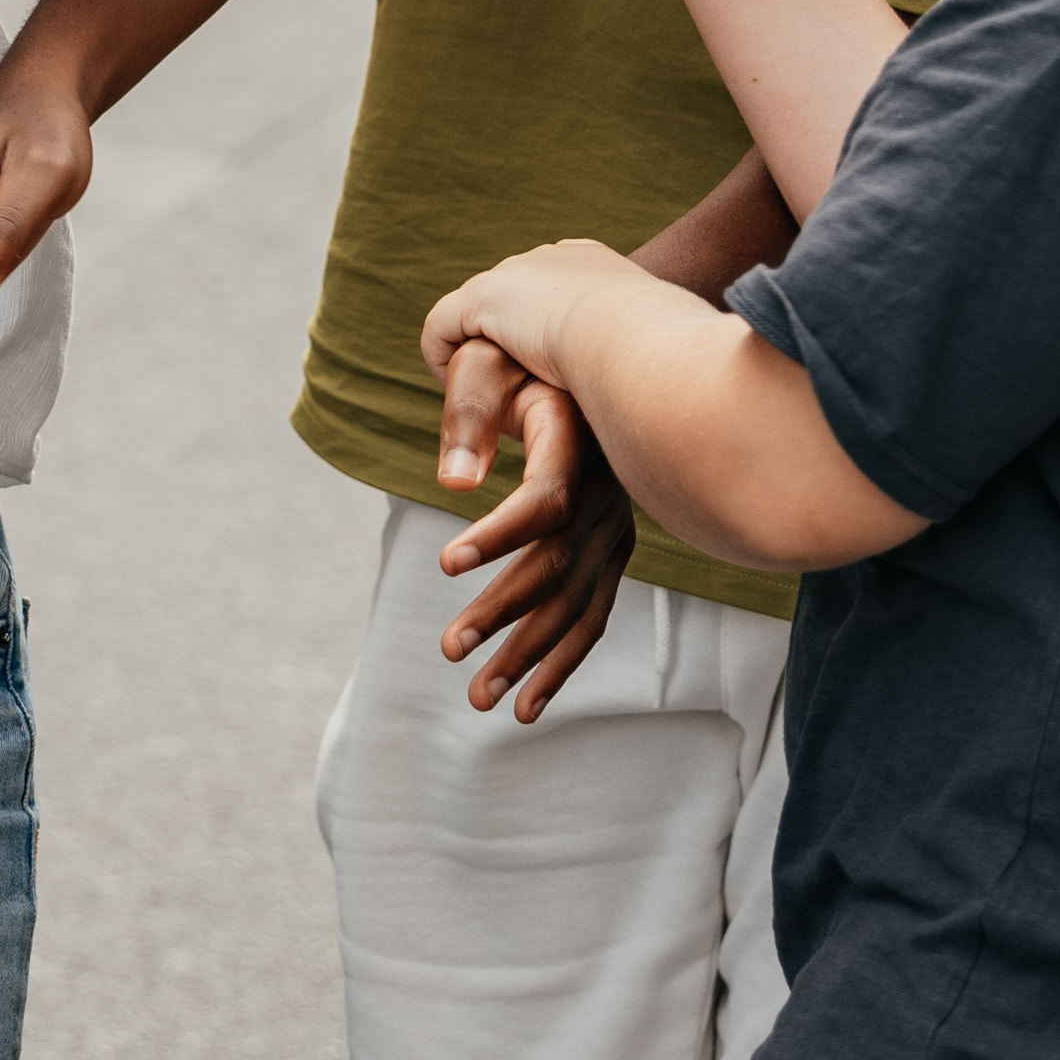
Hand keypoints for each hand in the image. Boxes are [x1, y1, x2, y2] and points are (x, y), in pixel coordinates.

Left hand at [421, 234, 657, 403]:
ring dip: (478, 354)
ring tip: (484, 396)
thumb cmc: (659, 351)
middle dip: (508, 338)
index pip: (558, 288)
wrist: (633, 335)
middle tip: (513, 387)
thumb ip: (646, 355)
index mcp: (594, 263)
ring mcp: (514, 274)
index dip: (549, 326)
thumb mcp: (659, 347)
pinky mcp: (481, 299)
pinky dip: (441, 357)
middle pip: (512, 299)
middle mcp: (552, 258)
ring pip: (476, 316)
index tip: (553, 364)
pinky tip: (457, 392)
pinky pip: (442, 328)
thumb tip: (655, 381)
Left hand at [432, 336, 639, 722]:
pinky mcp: (612, 553)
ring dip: (532, 657)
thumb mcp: (489, 362)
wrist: (589, 354)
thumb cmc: (523, 356)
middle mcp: (608, 496)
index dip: (498, 533)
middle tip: (448, 648)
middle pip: (560, 566)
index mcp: (579, 445)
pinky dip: (561, 662)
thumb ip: (468, 413)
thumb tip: (452, 482)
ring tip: (481, 700)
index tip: (443, 561)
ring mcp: (616, 530)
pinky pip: (591, 617)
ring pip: (579, 606)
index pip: (545, 500)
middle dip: (505, 614)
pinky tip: (527, 704)